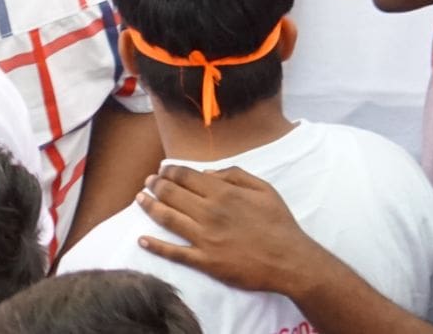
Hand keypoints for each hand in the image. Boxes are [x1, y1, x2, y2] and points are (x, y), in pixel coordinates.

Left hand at [135, 164, 327, 294]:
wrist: (292, 262)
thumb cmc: (280, 224)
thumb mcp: (264, 189)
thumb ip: (234, 175)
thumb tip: (207, 172)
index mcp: (222, 193)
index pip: (185, 176)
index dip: (169, 172)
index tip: (162, 171)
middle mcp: (209, 213)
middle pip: (171, 193)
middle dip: (155, 185)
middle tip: (147, 182)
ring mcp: (205, 238)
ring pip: (167, 218)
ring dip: (149, 206)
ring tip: (140, 199)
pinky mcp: (205, 261)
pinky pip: (175, 253)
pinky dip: (155, 245)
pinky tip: (142, 239)